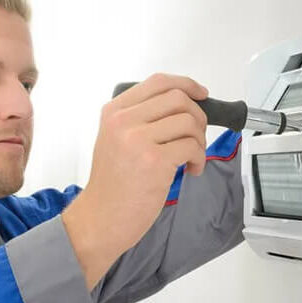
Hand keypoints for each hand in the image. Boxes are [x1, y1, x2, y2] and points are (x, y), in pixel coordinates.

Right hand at [62, 74, 208, 288]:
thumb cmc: (112, 185)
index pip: (158, 82)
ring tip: (192, 157)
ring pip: (189, 121)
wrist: (100, 220)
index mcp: (114, 112)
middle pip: (178, 99)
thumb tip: (182, 105)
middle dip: (198, 116)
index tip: (201, 94)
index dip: (187, 84)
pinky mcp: (155, 161)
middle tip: (196, 136)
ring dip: (200, 140)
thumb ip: (140, 118)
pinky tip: (191, 170)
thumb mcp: (115, 140)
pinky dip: (199, 158)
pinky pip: (192, 146)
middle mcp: (124, 121)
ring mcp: (138, 140)